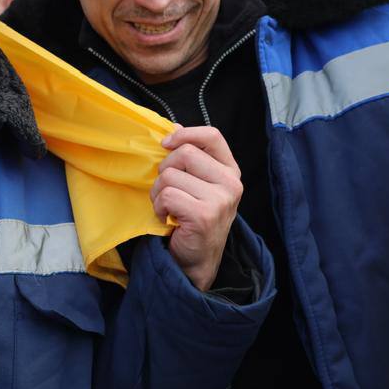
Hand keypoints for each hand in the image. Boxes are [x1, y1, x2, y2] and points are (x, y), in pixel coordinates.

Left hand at [151, 125, 241, 290]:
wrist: (196, 261)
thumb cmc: (193, 219)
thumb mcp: (197, 184)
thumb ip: (191, 157)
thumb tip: (175, 127)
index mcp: (230, 171)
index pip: (212, 136)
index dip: (184, 135)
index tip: (166, 144)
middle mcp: (231, 183)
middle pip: (185, 153)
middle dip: (164, 171)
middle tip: (167, 191)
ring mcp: (221, 200)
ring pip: (170, 175)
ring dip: (158, 193)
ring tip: (168, 208)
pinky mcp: (205, 215)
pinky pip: (167, 195)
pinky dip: (159, 207)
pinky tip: (168, 219)